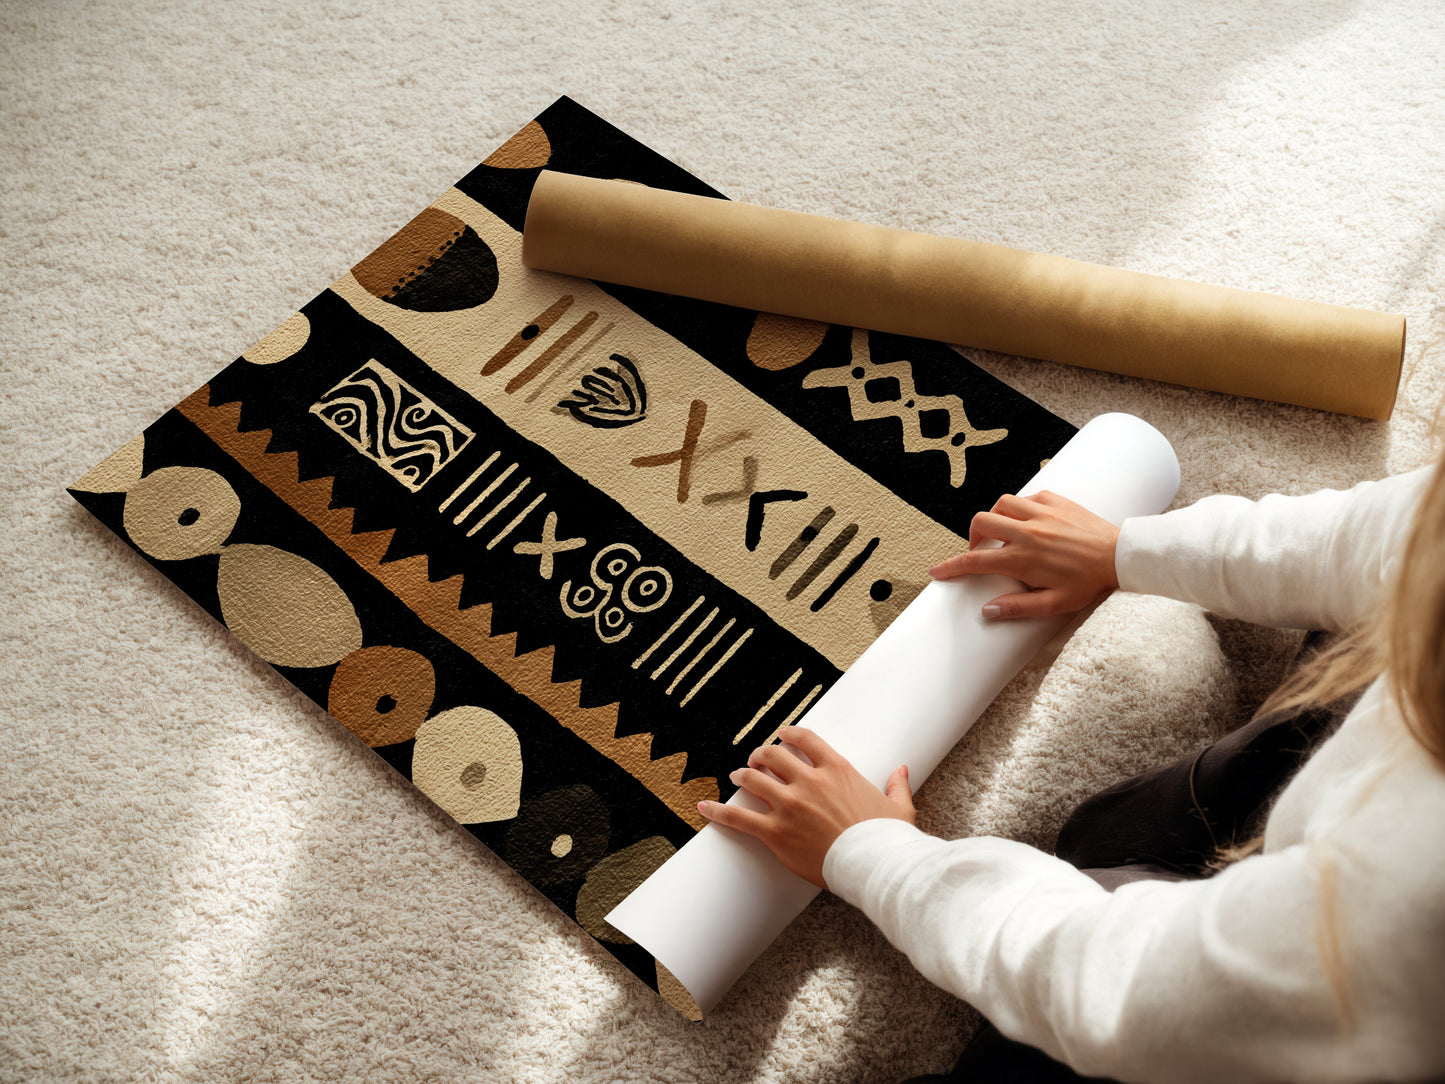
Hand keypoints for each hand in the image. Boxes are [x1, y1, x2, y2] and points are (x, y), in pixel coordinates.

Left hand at [697, 726, 913, 889]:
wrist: (875, 866)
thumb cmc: (887, 839)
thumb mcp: (898, 808)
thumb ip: (897, 785)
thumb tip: (901, 770)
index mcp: (837, 770)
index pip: (805, 739)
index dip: (789, 734)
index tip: (782, 733)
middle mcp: (809, 781)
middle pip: (773, 755)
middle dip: (761, 754)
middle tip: (756, 758)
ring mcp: (789, 805)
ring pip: (753, 779)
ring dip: (742, 775)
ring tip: (736, 775)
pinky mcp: (775, 832)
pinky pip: (738, 817)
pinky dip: (718, 811)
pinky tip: (703, 806)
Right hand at [929, 490, 1119, 619]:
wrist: (1120, 556)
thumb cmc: (1089, 582)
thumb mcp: (1055, 604)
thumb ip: (1018, 608)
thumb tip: (987, 611)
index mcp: (1023, 558)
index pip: (975, 561)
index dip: (951, 567)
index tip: (937, 571)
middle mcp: (1027, 532)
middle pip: (981, 522)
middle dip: (972, 536)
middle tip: (979, 550)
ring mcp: (1041, 513)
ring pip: (1000, 504)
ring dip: (994, 517)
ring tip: (1002, 533)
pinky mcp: (1055, 500)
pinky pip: (1026, 497)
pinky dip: (1020, 507)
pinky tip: (1028, 520)